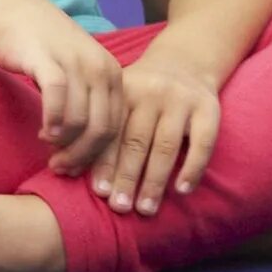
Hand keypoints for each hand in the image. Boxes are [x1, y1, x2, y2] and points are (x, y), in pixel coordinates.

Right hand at [0, 0, 125, 175]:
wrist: (16, 13)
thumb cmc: (47, 50)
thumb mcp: (79, 74)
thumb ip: (90, 105)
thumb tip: (90, 153)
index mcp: (114, 74)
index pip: (117, 127)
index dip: (100, 155)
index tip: (80, 170)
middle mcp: (101, 68)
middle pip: (101, 128)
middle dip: (82, 156)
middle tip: (62, 168)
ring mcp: (75, 63)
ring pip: (80, 119)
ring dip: (65, 144)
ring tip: (49, 149)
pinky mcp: (48, 60)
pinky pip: (56, 99)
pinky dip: (53, 122)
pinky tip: (44, 133)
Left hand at [94, 49, 221, 215]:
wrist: (184, 62)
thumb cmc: (141, 94)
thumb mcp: (118, 99)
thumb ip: (97, 130)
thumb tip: (63, 167)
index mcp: (122, 90)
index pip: (110, 131)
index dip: (102, 162)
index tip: (98, 191)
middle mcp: (150, 93)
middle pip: (136, 141)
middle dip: (126, 177)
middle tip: (119, 207)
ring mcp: (180, 100)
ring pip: (166, 146)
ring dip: (154, 180)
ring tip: (145, 208)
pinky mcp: (208, 108)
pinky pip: (201, 143)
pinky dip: (191, 168)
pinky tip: (181, 190)